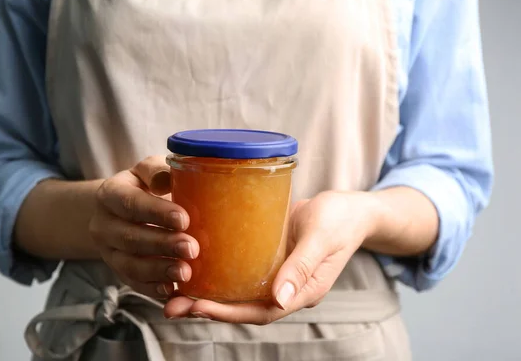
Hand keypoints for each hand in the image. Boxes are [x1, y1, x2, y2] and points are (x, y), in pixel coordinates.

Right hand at [89, 156, 199, 298]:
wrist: (128, 208)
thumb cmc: (148, 185)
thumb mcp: (150, 170)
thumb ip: (157, 171)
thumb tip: (167, 180)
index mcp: (110, 194)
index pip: (130, 203)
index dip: (156, 213)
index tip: (184, 219)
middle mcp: (103, 224)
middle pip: (130, 238)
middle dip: (163, 245)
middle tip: (192, 248)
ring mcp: (108, 252)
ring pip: (130, 265)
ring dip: (159, 271)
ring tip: (186, 272)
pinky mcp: (118, 272)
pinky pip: (134, 284)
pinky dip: (153, 289)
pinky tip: (173, 289)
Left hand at [164, 191, 376, 322]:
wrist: (350, 207)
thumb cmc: (340, 219)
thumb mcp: (321, 238)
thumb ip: (302, 267)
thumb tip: (280, 300)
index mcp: (302, 292)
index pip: (261, 312)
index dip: (228, 313)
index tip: (197, 307)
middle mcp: (285, 288)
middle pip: (242, 306)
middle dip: (207, 308)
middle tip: (171, 305)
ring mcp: (276, 273)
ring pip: (237, 291)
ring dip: (207, 293)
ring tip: (173, 290)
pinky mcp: (268, 257)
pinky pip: (240, 270)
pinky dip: (218, 273)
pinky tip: (195, 265)